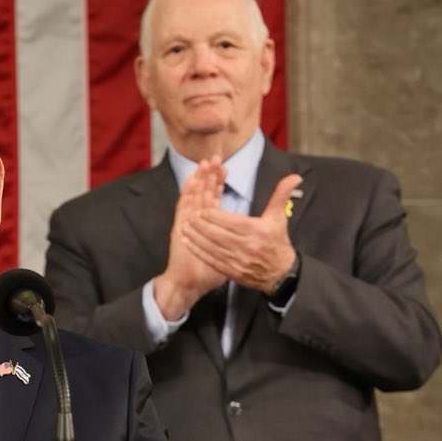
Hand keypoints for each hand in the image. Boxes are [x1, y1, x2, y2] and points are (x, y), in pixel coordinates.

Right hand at [153, 158, 228, 319]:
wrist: (191, 283)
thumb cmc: (210, 270)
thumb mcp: (231, 252)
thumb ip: (244, 240)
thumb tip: (261, 236)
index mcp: (208, 225)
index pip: (212, 197)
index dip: (217, 182)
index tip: (224, 167)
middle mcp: (195, 221)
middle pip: (202, 192)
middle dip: (208, 175)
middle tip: (215, 157)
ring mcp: (186, 223)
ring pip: (192, 196)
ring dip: (198, 179)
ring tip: (205, 163)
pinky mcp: (179, 228)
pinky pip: (183, 207)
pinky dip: (186, 193)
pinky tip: (191, 180)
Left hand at [183, 173, 301, 292]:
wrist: (281, 273)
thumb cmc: (277, 242)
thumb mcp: (279, 217)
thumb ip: (282, 195)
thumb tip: (294, 176)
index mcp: (258, 231)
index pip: (231, 222)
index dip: (214, 216)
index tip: (201, 210)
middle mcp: (248, 246)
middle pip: (219, 234)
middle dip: (202, 225)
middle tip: (189, 217)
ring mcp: (239, 261)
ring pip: (213, 247)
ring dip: (196, 237)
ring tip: (184, 227)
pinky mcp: (232, 272)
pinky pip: (212, 260)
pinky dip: (199, 251)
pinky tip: (188, 244)